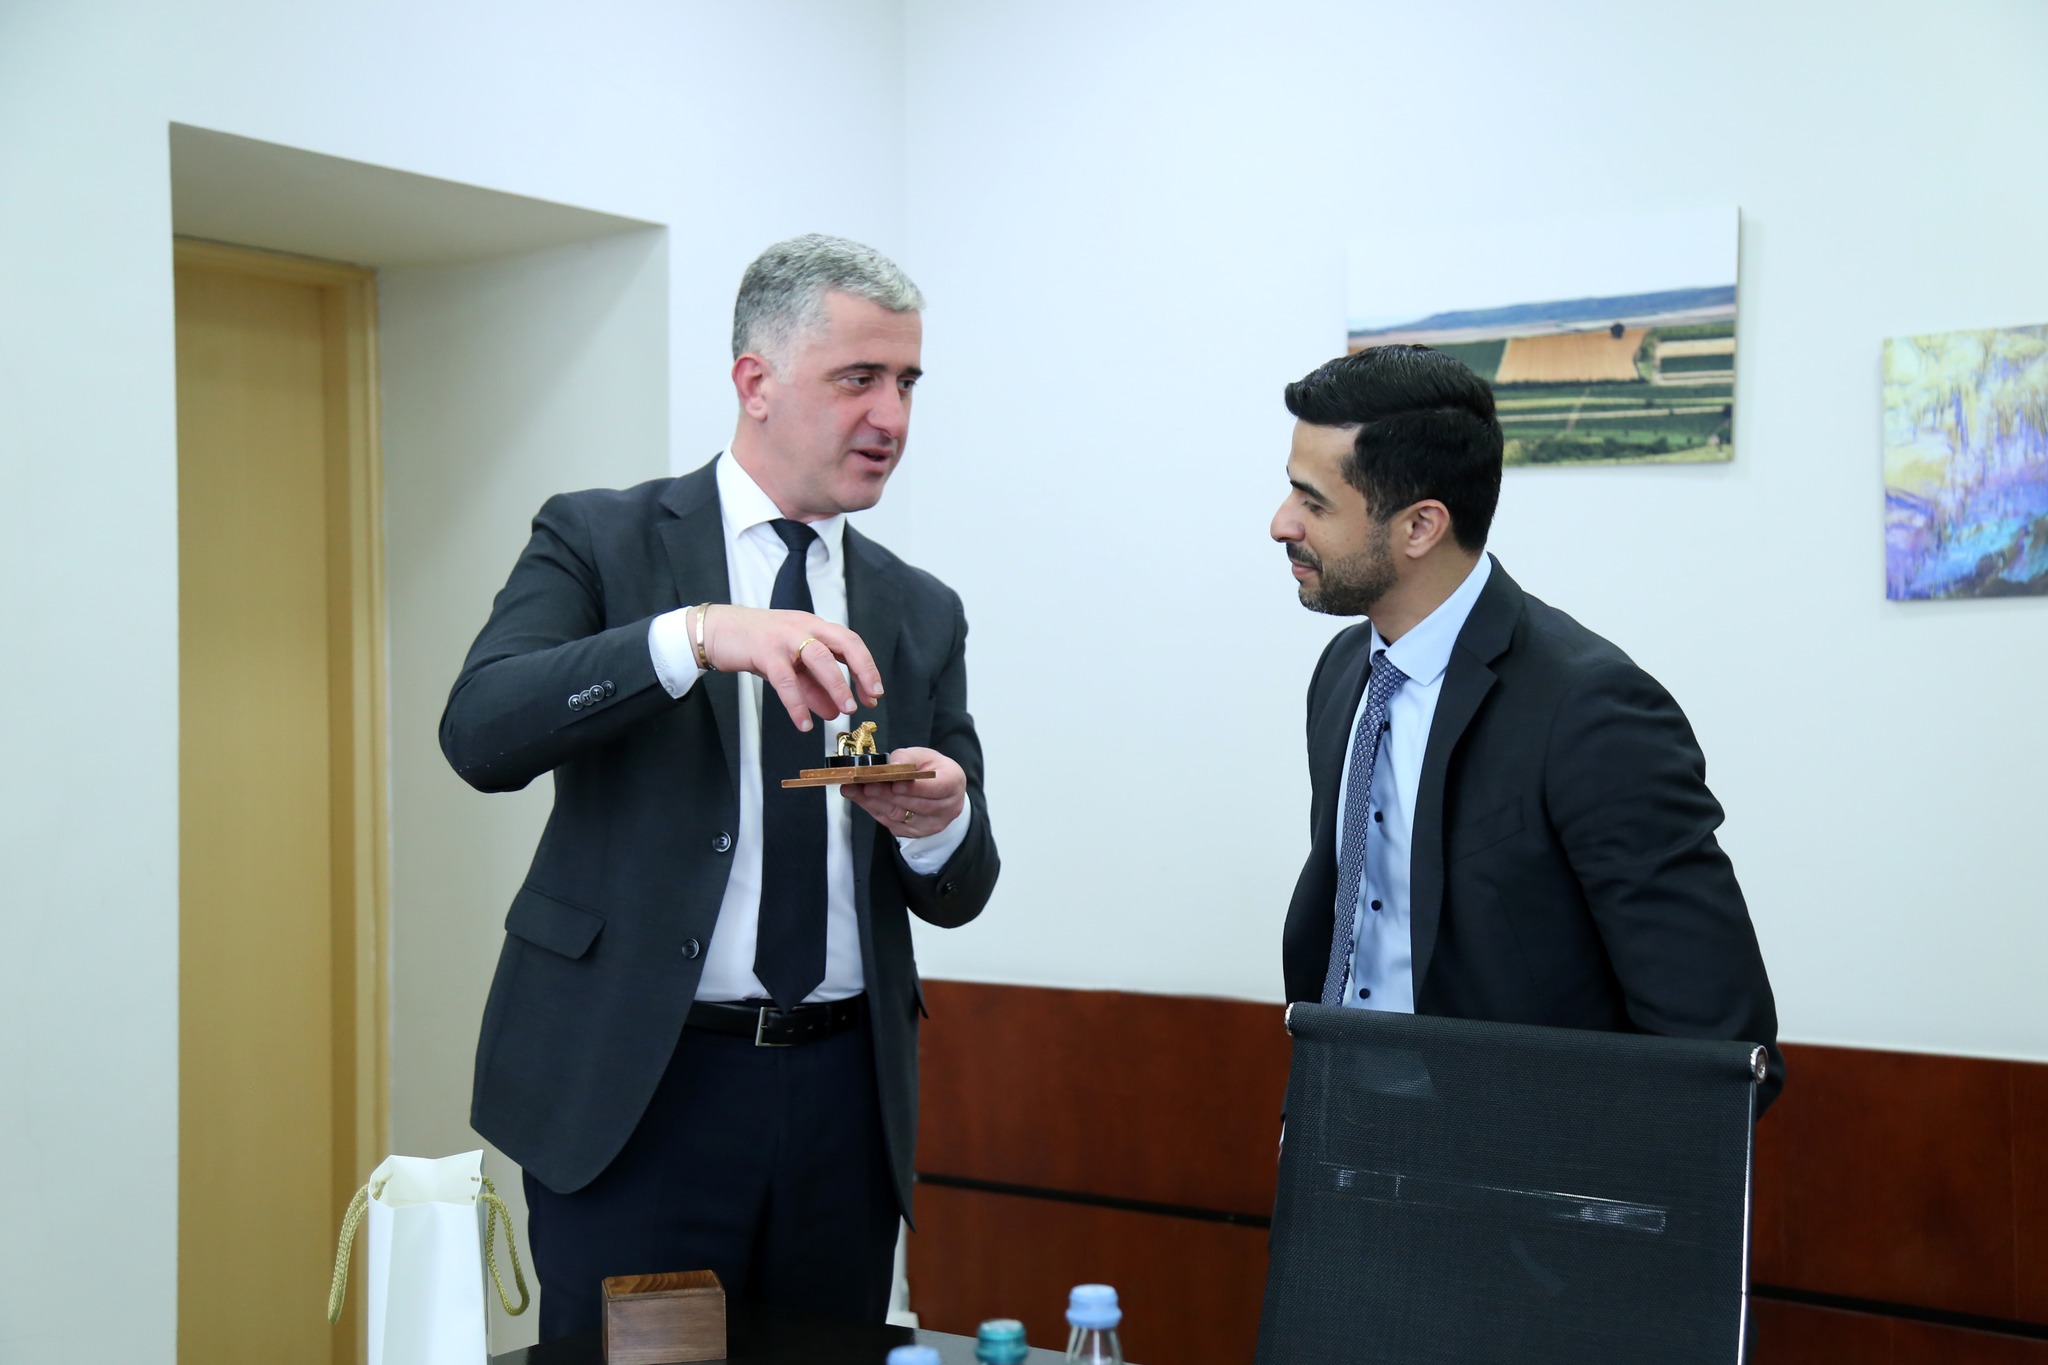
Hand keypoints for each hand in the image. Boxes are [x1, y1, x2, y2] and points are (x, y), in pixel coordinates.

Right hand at [700, 605, 883, 729]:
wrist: (718, 630)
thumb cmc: (757, 645)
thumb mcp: (791, 664)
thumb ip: (813, 686)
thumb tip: (835, 711)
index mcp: (815, 627)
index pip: (851, 643)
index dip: (867, 668)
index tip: (874, 694)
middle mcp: (805, 627)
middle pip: (845, 643)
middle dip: (863, 671)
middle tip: (871, 699)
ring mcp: (786, 636)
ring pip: (820, 658)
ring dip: (837, 685)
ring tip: (845, 711)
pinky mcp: (765, 651)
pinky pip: (786, 680)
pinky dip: (797, 703)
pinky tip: (804, 723)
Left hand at [842, 747, 965, 837]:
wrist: (939, 791)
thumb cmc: (931, 770)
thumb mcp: (923, 755)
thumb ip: (907, 757)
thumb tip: (892, 765)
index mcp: (953, 782)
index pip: (936, 788)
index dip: (914, 788)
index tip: (894, 783)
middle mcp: (947, 807)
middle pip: (914, 804)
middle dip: (886, 794)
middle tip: (864, 784)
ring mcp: (931, 824)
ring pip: (900, 815)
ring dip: (874, 802)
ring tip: (854, 789)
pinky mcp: (915, 832)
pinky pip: (891, 823)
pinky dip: (873, 809)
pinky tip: (860, 798)